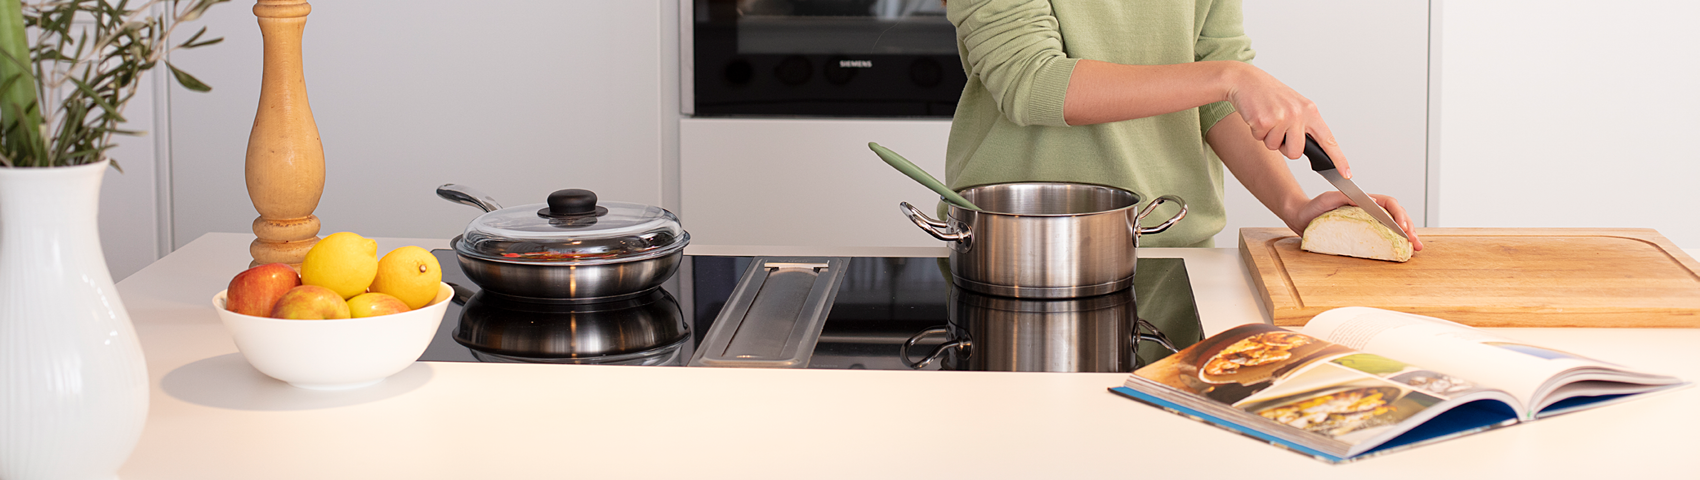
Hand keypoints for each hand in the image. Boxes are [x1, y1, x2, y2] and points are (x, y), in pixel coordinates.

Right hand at [1223, 64, 1351, 177]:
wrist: (1245, 80)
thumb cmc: (1268, 94)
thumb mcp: (1293, 106)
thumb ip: (1303, 124)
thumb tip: (1305, 148)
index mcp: (1310, 110)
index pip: (1328, 139)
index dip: (1338, 159)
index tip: (1346, 174)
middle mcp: (1299, 113)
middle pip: (1296, 152)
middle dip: (1285, 147)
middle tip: (1277, 129)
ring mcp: (1282, 117)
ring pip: (1277, 148)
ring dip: (1268, 138)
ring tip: (1266, 119)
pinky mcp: (1264, 120)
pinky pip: (1261, 139)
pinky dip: (1256, 132)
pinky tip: (1257, 116)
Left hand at [1288, 191, 1423, 250]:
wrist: (1300, 217)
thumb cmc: (1313, 207)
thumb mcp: (1328, 199)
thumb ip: (1347, 197)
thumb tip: (1372, 201)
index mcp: (1364, 200)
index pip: (1390, 204)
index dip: (1400, 216)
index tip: (1405, 229)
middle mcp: (1368, 210)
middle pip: (1396, 216)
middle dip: (1409, 228)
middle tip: (1415, 242)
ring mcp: (1367, 221)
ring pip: (1393, 226)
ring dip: (1406, 236)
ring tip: (1414, 248)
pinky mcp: (1361, 232)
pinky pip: (1382, 235)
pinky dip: (1393, 242)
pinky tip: (1401, 250)